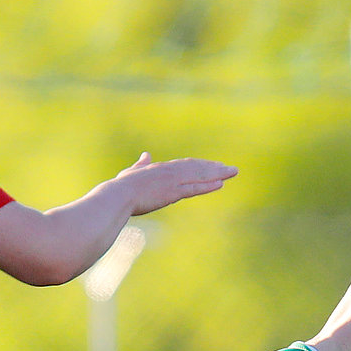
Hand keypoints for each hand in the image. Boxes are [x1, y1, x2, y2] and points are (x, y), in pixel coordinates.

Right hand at [120, 153, 236, 215]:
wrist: (117, 196)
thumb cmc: (120, 188)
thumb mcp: (132, 172)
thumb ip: (141, 164)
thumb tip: (146, 154)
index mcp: (161, 168)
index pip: (186, 165)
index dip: (202, 165)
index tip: (215, 165)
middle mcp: (169, 172)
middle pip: (197, 168)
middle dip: (215, 168)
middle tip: (232, 169)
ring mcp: (172, 182)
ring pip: (200, 176)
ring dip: (218, 174)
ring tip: (233, 172)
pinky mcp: (172, 193)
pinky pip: (194, 188)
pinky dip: (208, 186)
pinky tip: (221, 184)